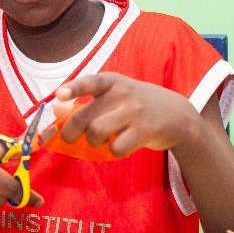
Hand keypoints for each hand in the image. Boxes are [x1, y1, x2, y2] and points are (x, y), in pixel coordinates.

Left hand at [47, 73, 201, 156]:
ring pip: (97, 133)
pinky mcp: (146, 130)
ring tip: (101, 139)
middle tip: (70, 138)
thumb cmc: (135, 104)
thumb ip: (87, 102)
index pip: (90, 81)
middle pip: (84, 117)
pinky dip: (114, 151)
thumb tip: (56, 110)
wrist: (177, 114)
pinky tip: (121, 144)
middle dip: (71, 132)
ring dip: (94, 142)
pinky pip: (116, 148)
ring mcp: (135, 111)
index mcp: (112, 81)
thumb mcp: (114, 95)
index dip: (74, 88)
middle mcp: (123, 93)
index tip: (59, 95)